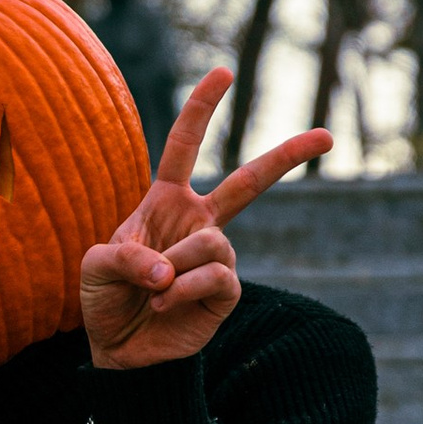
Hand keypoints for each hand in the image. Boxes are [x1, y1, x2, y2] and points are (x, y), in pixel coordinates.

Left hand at [79, 67, 331, 369]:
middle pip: (249, 182)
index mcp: (165, 202)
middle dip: (288, 157)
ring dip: (174, 266)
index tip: (223, 72)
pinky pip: (216, 276)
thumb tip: (169, 270)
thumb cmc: (105, 300)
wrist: (120, 351)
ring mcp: (216, 257)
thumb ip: (123, 256)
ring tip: (153, 291)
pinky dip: (183, 290)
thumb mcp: (95, 267)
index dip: (201, 109)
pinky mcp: (226, 292)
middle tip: (328, 137)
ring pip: (213, 242)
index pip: (184, 147)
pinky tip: (165, 306)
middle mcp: (198, 223)